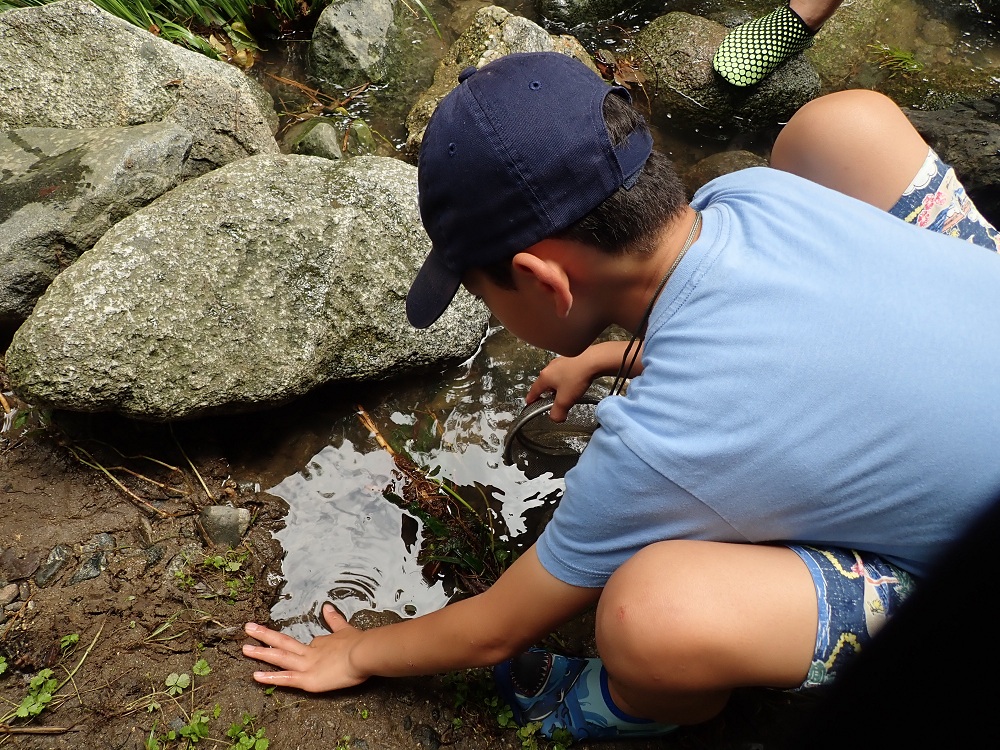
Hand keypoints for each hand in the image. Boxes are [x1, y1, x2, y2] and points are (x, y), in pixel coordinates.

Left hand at [243, 603, 366, 691]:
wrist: (364, 653)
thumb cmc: (358, 644)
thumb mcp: (345, 629)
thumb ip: (334, 620)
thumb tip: (327, 606)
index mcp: (319, 644)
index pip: (301, 645)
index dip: (291, 645)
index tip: (278, 641)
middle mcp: (309, 653)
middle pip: (282, 643)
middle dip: (264, 635)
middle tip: (248, 628)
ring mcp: (306, 667)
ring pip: (279, 658)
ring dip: (261, 652)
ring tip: (245, 648)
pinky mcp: (308, 681)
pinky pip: (286, 679)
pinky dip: (271, 678)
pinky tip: (255, 676)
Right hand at [526, 355, 598, 421]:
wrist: (594, 360)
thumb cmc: (577, 377)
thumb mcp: (565, 400)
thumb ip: (557, 412)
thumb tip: (556, 418)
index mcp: (545, 377)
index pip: (534, 390)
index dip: (532, 399)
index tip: (530, 402)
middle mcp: (550, 367)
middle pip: (545, 383)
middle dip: (548, 393)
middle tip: (552, 401)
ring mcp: (561, 361)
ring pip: (556, 376)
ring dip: (559, 385)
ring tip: (567, 392)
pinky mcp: (572, 358)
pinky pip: (566, 371)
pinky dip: (568, 378)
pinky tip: (576, 382)